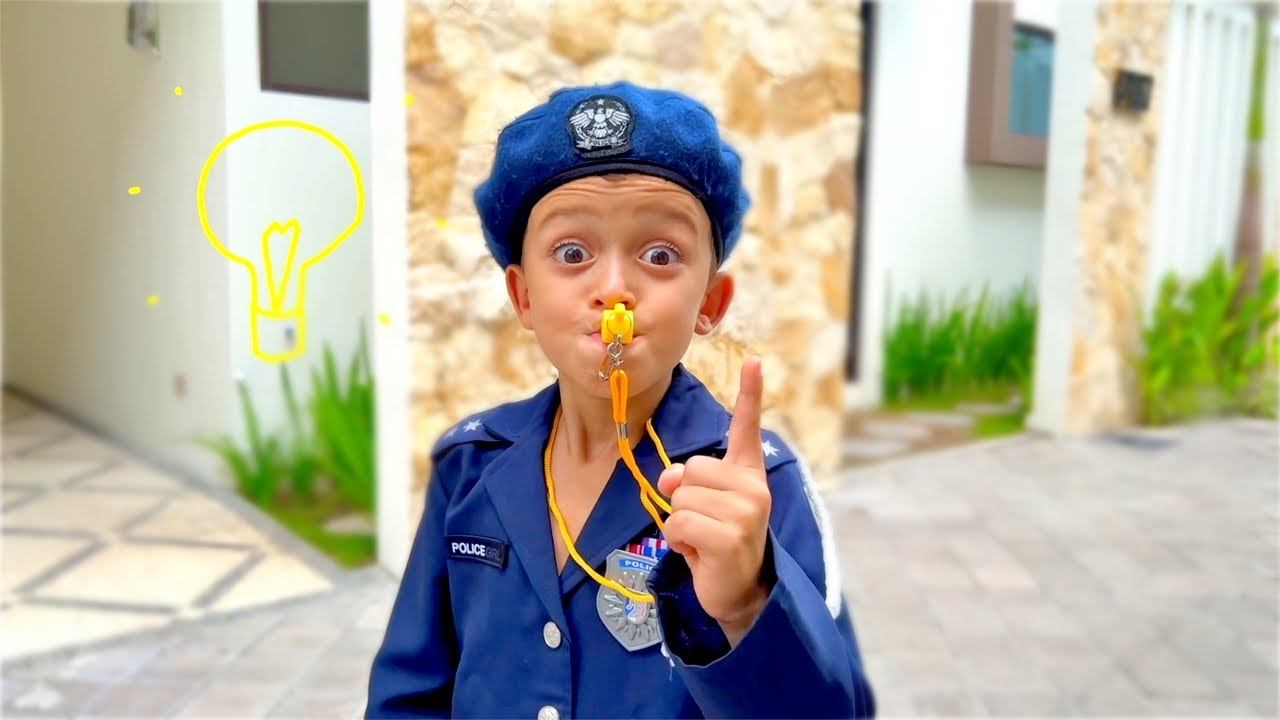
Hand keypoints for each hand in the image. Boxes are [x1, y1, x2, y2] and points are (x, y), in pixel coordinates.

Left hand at [657, 357, 771, 645]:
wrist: (739, 591)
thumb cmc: (718, 542)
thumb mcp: (704, 505)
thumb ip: (688, 482)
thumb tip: (668, 480)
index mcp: (748, 474)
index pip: (748, 428)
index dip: (750, 393)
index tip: (753, 361)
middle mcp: (753, 488)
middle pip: (689, 470)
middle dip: (683, 500)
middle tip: (705, 526)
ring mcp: (745, 513)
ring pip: (680, 500)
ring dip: (680, 525)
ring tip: (704, 541)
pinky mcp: (731, 538)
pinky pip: (678, 524)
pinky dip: (679, 543)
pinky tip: (701, 555)